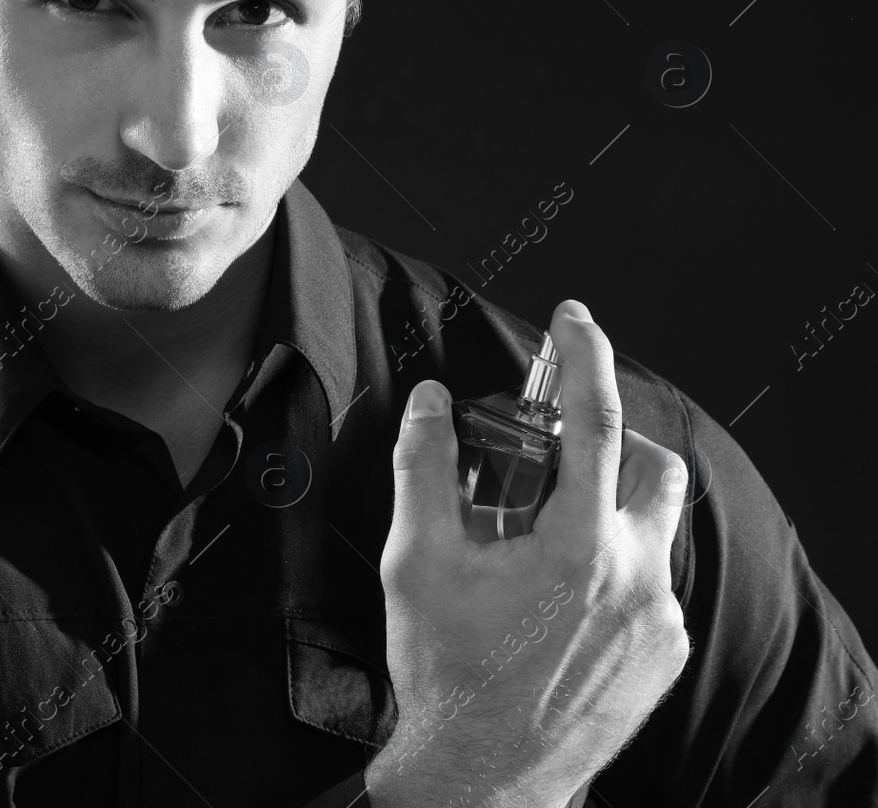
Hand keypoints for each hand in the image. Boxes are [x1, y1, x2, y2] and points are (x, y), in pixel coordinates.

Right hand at [366, 299, 691, 806]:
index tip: (574, 318)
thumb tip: (430, 402)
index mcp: (575, 548)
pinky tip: (559, 594)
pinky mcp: (664, 654)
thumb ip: (424, 468)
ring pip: (654, 527)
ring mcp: (658, 620)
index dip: (584, 357)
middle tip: (557, 452)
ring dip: (608, 508)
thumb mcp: (415, 561)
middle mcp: (634, 579)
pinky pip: (653, 582)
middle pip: (654, 467)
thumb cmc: (448, 671)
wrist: (483, 771)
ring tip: (546, 535)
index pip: (595, 422)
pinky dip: (612, 564)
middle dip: (614, 441)